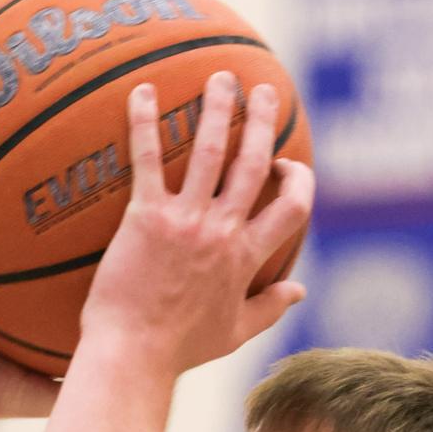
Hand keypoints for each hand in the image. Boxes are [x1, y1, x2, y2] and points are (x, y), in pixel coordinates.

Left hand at [79, 70, 314, 374]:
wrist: (133, 355)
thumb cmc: (180, 349)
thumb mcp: (235, 332)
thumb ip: (270, 307)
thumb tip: (299, 291)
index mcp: (247, 257)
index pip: (292, 208)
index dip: (297, 181)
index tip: (285, 166)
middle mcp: (222, 232)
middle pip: (254, 164)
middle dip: (264, 122)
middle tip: (264, 91)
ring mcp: (185, 221)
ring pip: (210, 151)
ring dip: (218, 108)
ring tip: (220, 77)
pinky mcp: (145, 218)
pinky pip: (148, 159)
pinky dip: (146, 123)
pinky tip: (144, 91)